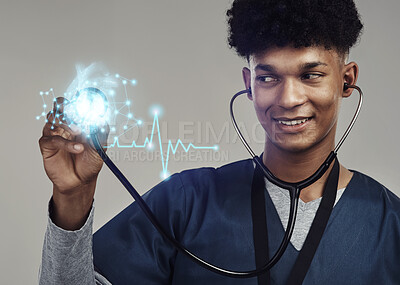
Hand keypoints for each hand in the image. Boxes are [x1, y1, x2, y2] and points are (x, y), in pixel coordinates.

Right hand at [39, 97, 108, 228]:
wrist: (81, 181)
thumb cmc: (90, 162)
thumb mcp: (101, 146)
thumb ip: (101, 131)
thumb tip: (102, 117)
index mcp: (78, 121)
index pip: (75, 104)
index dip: (79, 100)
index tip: (87, 102)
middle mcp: (65, 124)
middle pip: (60, 106)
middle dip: (68, 106)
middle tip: (78, 114)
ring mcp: (55, 133)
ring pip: (53, 118)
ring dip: (66, 122)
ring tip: (79, 132)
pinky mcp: (47, 146)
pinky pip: (52, 139)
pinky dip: (66, 142)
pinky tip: (78, 148)